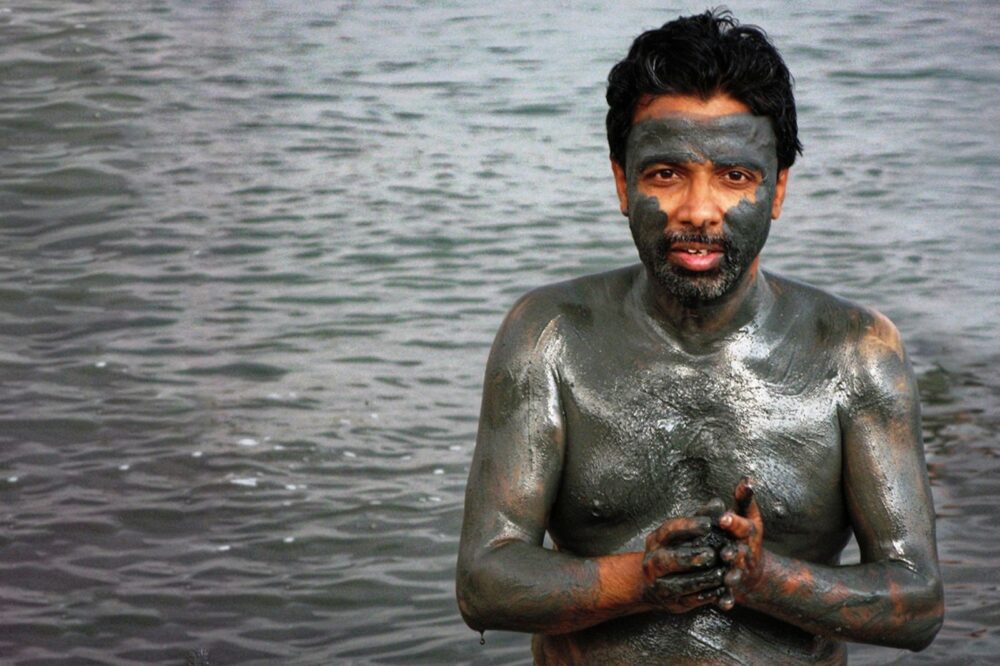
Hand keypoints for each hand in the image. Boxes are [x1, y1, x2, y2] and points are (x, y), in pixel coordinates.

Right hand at [642, 516, 726, 612]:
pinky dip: (706, 596)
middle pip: (668, 560)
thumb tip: (717, 503)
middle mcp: (653, 562)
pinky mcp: (672, 603)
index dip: (688, 526)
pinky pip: (690, 601)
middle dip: (690, 557)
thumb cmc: (673, 551)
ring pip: (680, 584)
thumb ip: (701, 518)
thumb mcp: (682, 534)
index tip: (708, 525)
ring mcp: (660, 585)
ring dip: (703, 579)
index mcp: (656, 541)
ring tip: (722, 573)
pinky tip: (720, 589)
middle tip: (712, 554)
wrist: (652, 584)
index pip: (669, 531)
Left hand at [718, 476, 765, 609]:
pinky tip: (721, 603)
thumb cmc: (744, 536)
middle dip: (734, 553)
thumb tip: (746, 479)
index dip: (734, 522)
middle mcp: (745, 553)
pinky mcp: (733, 588)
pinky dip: (726, 599)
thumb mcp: (748, 516)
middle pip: (740, 553)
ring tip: (726, 578)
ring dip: (732, 577)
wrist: (754, 570)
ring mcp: (740, 571)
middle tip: (726, 552)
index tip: (724, 518)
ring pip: (736, 575)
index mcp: (747, 534)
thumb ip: (744, 499)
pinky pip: (729, 595)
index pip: (743, 526)